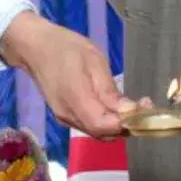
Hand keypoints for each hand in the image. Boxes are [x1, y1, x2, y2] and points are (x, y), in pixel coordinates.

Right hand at [0, 12, 135, 137]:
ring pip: (97, 131)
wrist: (35, 48)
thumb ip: (109, 90)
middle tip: (145, 106)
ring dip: (118, 124)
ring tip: (134, 106)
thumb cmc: (66, 48)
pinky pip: (90, 125)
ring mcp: (65, 118)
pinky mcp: (65, 115)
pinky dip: (106, 121)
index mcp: (75, 98)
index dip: (126, 123)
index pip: (103, 125)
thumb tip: (129, 111)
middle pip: (102, 133)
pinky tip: (116, 107)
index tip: (145, 110)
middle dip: (126, 125)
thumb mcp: (94, 61)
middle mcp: (69, 115)